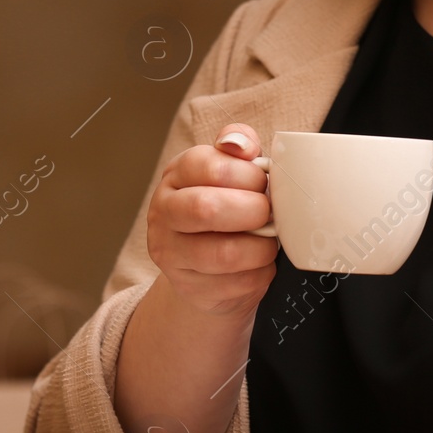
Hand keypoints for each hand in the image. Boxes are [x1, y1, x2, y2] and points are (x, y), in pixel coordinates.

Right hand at [146, 123, 278, 318]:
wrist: (207, 267)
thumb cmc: (227, 206)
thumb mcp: (232, 168)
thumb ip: (239, 144)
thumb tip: (240, 145)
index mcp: (176, 175)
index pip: (207, 165)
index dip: (246, 174)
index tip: (262, 182)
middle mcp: (164, 213)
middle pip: (206, 208)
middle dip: (252, 210)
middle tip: (267, 213)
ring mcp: (171, 254)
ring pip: (222, 254)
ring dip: (260, 247)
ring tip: (268, 240)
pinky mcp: (188, 289)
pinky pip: (235, 284)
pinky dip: (259, 274)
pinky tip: (258, 264)